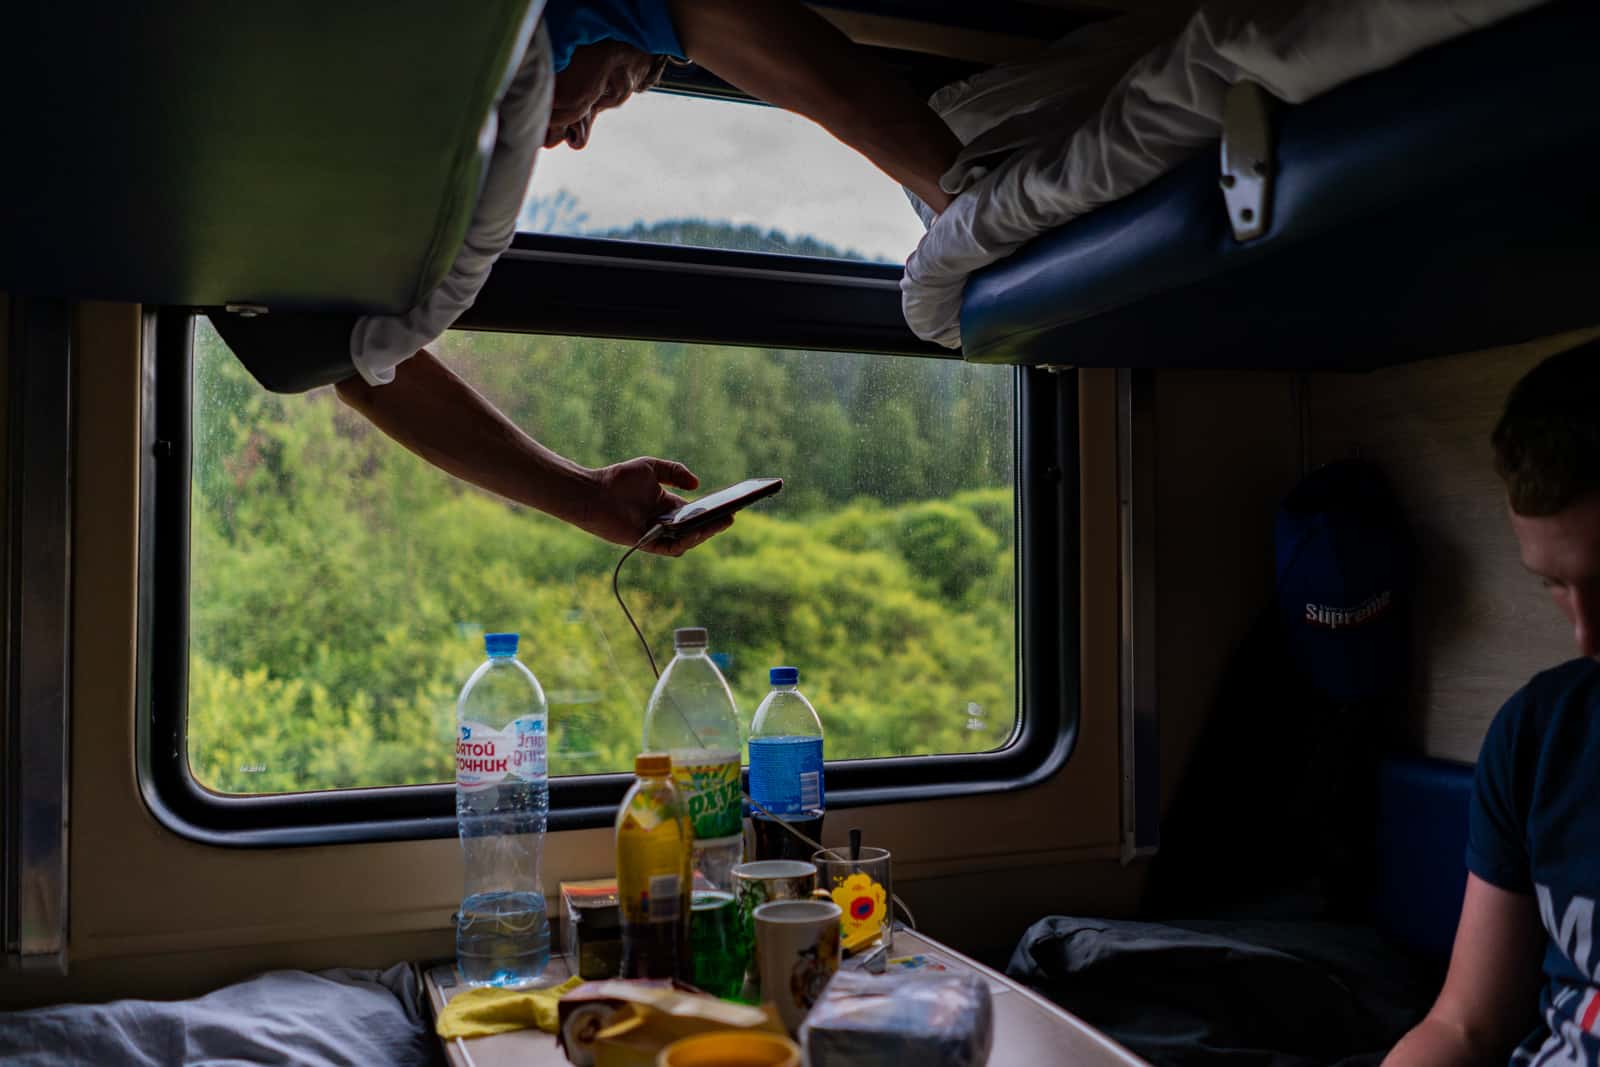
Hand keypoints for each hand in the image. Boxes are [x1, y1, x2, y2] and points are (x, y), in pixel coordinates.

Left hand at [582, 457, 733, 556]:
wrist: (593, 493)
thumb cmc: (618, 479)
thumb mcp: (652, 467)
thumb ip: (675, 472)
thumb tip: (698, 486)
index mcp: (666, 504)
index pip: (694, 511)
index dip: (711, 510)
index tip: (729, 504)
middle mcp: (663, 521)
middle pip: (695, 527)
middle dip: (713, 523)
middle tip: (731, 516)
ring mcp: (656, 533)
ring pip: (686, 540)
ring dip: (703, 534)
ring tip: (718, 523)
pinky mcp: (647, 543)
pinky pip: (671, 548)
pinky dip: (685, 542)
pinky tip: (695, 532)